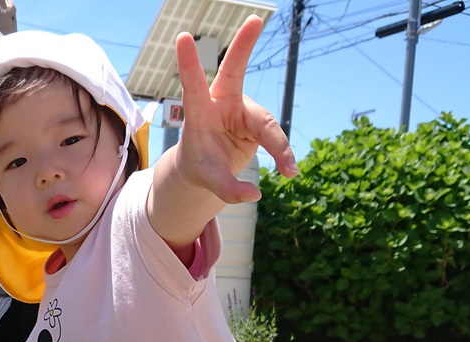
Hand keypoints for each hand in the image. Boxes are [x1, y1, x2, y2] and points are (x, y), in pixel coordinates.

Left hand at [173, 16, 297, 203]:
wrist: (207, 167)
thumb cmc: (200, 167)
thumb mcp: (208, 180)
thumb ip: (227, 189)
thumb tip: (253, 194)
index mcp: (198, 113)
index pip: (192, 86)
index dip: (189, 64)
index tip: (182, 38)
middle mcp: (221, 103)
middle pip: (235, 71)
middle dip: (244, 45)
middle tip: (255, 19)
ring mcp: (242, 108)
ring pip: (266, 124)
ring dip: (278, 147)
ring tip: (288, 171)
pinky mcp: (257, 119)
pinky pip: (274, 137)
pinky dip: (282, 155)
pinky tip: (288, 170)